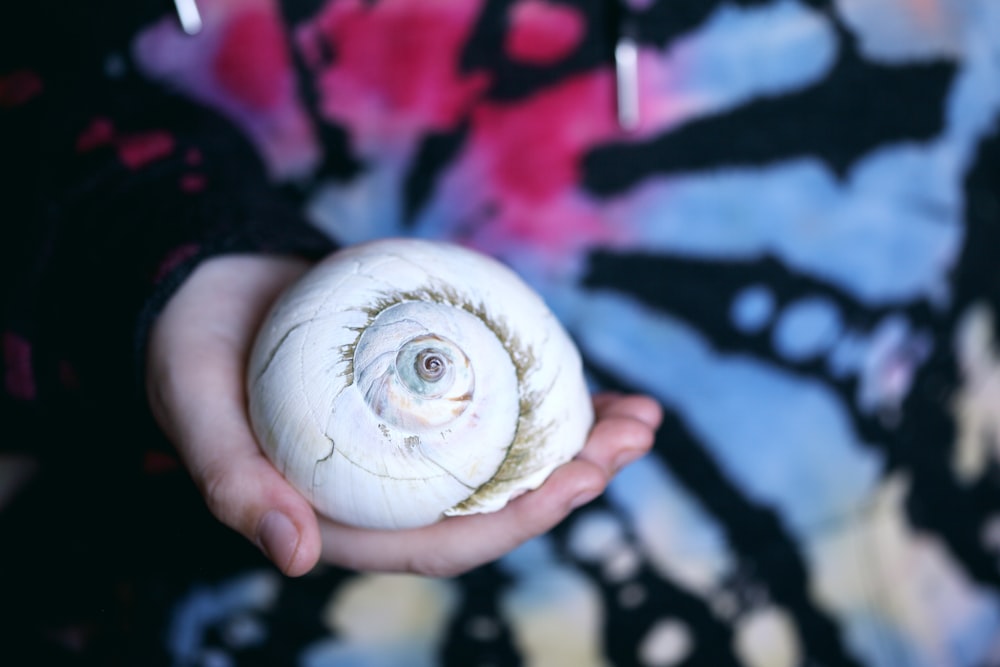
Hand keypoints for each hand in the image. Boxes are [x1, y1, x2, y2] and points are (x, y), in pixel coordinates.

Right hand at [147, 254, 661, 576]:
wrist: (207, 290)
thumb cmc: (193, 353)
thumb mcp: (195, 408)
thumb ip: (232, 480)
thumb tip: (297, 557)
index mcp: (345, 515)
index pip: (440, 539)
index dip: (512, 522)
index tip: (576, 484)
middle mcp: (391, 488)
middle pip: (492, 501)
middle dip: (572, 479)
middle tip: (634, 438)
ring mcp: (414, 443)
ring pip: (506, 457)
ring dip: (579, 442)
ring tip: (641, 417)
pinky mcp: (429, 395)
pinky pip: (496, 402)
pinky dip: (549, 396)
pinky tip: (601, 387)